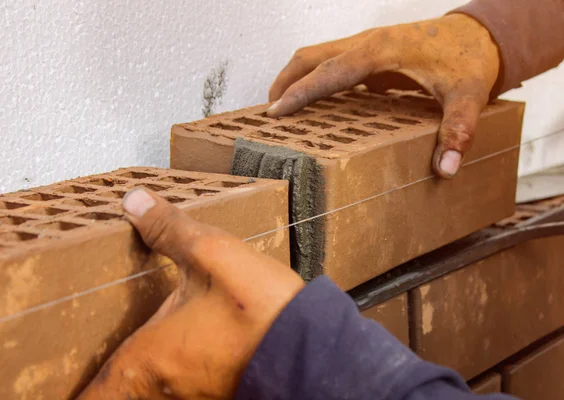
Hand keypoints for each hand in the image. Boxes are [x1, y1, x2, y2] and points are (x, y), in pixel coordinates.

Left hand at [76, 189, 303, 398]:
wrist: (314, 345)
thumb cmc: (263, 312)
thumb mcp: (213, 255)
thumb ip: (168, 230)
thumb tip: (134, 202)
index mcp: (151, 357)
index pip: (92, 392)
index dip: (75, 389)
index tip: (63, 375)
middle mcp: (166, 384)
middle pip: (119, 388)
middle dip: (108, 372)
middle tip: (101, 344)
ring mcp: (193, 393)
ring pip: (151, 386)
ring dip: (142, 365)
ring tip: (143, 335)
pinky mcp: (218, 391)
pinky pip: (180, 382)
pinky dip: (172, 364)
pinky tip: (187, 337)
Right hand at [267, 14, 499, 177]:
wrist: (481, 34)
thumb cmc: (470, 59)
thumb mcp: (468, 94)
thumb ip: (458, 129)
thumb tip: (446, 168)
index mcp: (381, 51)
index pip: (328, 72)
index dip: (300, 92)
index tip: (275, 112)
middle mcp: (367, 42)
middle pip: (311, 57)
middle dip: (286, 83)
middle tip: (270, 115)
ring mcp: (367, 44)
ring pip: (318, 55)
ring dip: (297, 78)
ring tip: (283, 109)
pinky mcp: (371, 52)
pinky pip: (333, 62)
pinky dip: (316, 79)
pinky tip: (318, 104)